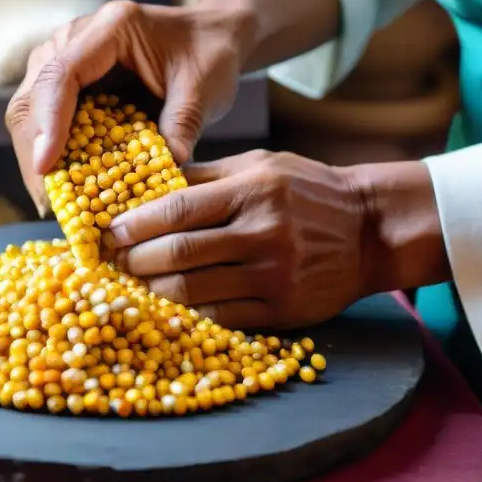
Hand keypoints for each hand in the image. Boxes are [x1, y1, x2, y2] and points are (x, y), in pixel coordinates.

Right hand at [5, 0, 253, 212]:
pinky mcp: (68, 85)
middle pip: (33, 95)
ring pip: (30, 111)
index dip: (49, 120)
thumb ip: (184, 125)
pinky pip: (46, 120)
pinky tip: (66, 189)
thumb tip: (166, 171)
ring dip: (37, 157)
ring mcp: (65, 59)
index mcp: (112, 28)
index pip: (63, 73)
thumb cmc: (208, 54)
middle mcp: (76, 38)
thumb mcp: (205, 88)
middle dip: (36, 151)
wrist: (209, 37)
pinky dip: (53, 155)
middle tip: (50, 201)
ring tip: (56, 203)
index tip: (46, 165)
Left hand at [108, 150, 370, 329]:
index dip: (136, 224)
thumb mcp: (262, 165)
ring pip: (193, 292)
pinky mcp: (282, 310)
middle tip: (117, 260)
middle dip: (136, 260)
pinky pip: (220, 316)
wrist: (370, 230)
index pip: (178, 209)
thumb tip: (148, 184)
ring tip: (139, 281)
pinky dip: (190, 310)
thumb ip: (207, 176)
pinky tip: (176, 300)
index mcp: (254, 190)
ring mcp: (273, 276)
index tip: (111, 232)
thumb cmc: (309, 190)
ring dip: (155, 290)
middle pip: (178, 254)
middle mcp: (262, 233)